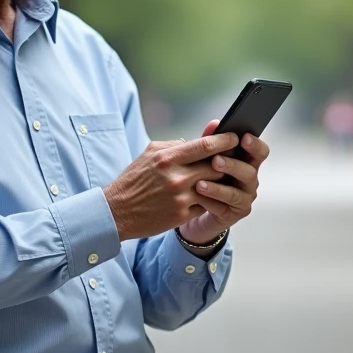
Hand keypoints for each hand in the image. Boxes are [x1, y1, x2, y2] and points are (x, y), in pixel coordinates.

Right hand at [103, 130, 239, 241]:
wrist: (117, 211)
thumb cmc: (134, 180)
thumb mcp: (149, 154)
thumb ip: (174, 145)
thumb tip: (196, 142)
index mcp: (168, 158)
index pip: (206, 146)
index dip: (224, 140)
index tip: (234, 137)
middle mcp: (176, 177)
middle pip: (216, 166)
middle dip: (227, 162)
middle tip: (235, 158)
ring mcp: (181, 197)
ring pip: (214, 186)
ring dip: (221, 182)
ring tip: (226, 177)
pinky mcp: (182, 215)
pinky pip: (206, 204)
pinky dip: (211, 199)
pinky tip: (213, 196)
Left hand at [177, 119, 268, 244]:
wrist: (197, 207)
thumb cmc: (205, 176)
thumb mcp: (206, 158)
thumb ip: (211, 142)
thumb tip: (214, 123)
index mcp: (248, 162)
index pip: (260, 152)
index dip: (255, 145)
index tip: (244, 137)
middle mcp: (250, 180)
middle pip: (249, 172)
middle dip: (232, 165)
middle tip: (215, 160)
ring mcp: (244, 198)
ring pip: (236, 193)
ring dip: (218, 187)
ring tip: (200, 183)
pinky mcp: (234, 214)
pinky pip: (223, 208)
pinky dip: (210, 202)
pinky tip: (197, 197)